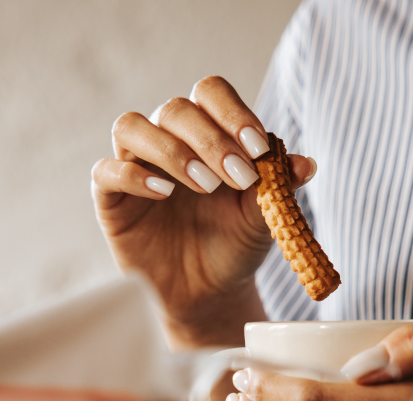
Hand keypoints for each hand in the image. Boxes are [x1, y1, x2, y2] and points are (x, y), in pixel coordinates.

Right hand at [91, 76, 314, 348]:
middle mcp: (168, 141)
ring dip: (172, 150)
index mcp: (208, 133)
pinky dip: (133, 175)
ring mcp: (135, 166)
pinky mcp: (111, 198)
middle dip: (210, 139)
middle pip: (176, 109)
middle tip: (238, 177)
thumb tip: (307, 164)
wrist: (207, 294)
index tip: (257, 147)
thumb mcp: (263, 219)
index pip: (211, 94)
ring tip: (204, 185)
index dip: (232, 113)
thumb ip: (280, 187)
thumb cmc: (234, 247)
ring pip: (131, 127)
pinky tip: (163, 193)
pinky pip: (105, 171)